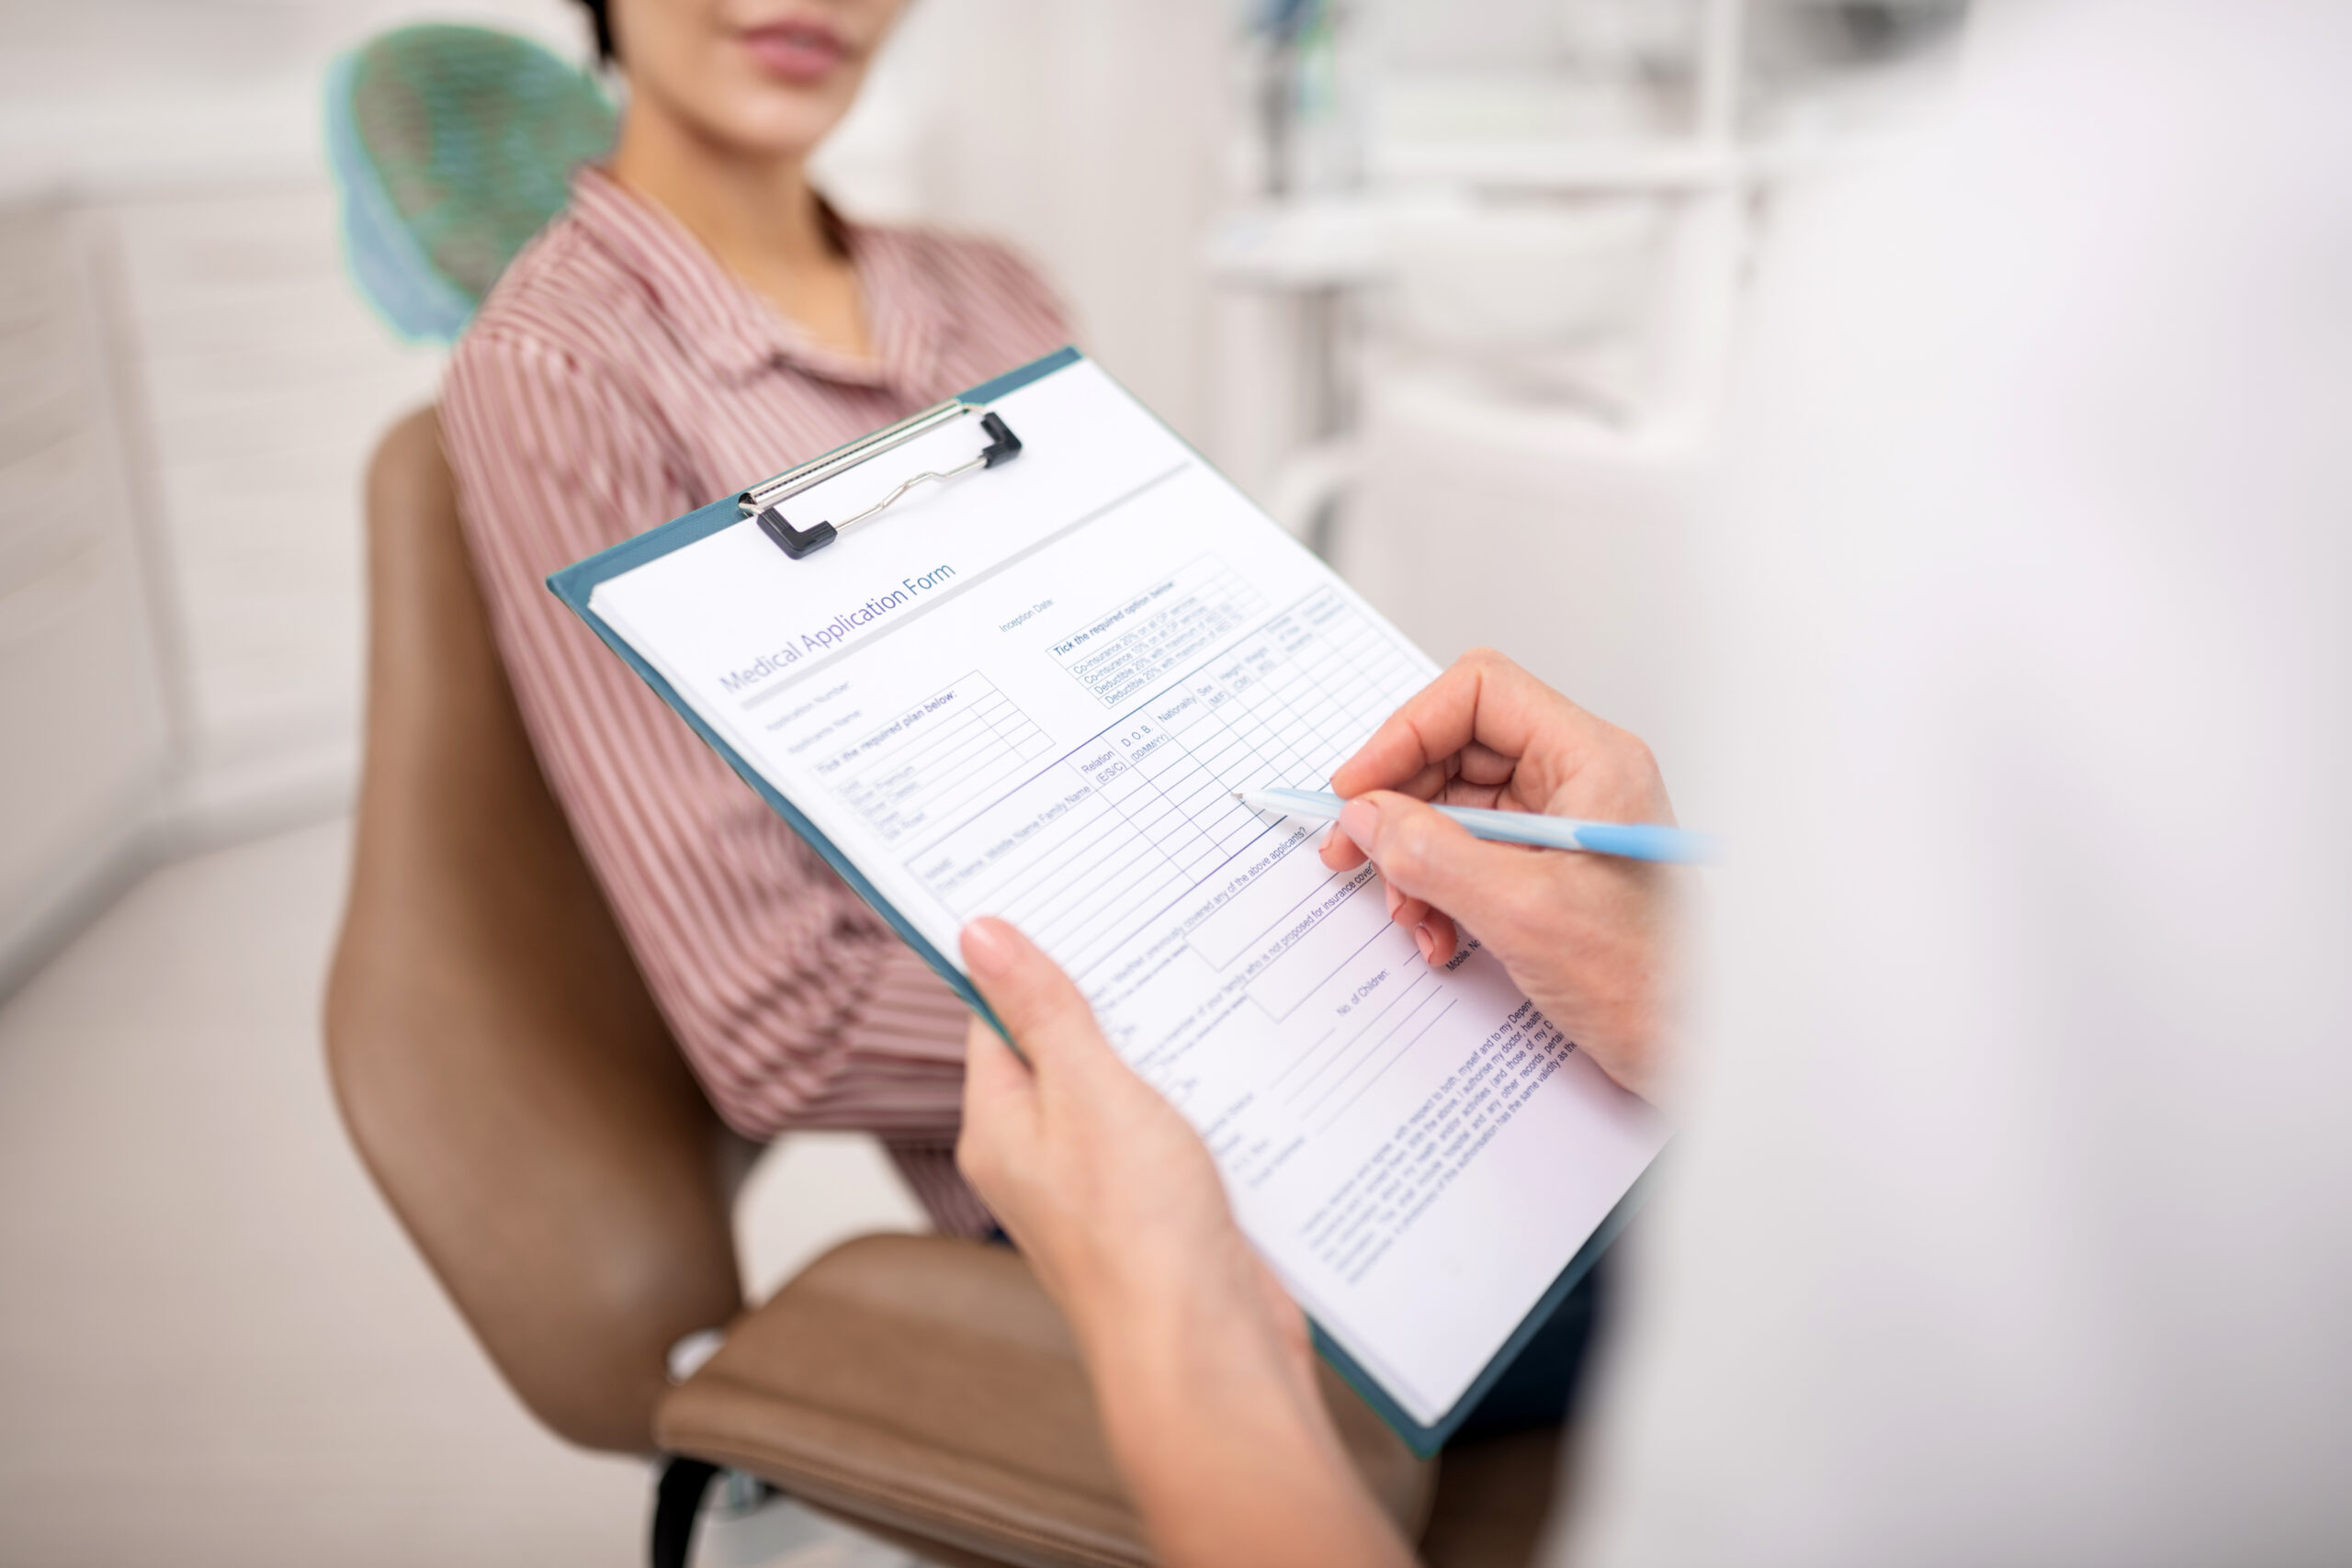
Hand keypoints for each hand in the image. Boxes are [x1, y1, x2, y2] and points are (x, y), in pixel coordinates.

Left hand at [955, 917, 1411, 1567]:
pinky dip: (1206, 1095)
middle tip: (1155, 924)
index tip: (1068, 897)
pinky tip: (1243, 1064)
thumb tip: (980, 935)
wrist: (1210, 1353)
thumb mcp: (1088, 1093)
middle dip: (1112, 994)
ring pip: (1130, 1087)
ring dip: (1168, 1045)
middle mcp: (1043, 1157)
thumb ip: (1042, 1012)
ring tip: (1211, 983)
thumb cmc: (1138, 1235)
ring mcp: (1106, 1187)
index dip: (1028, 955)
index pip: (996, 1015)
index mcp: (1000, 1126)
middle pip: (1066, 1047)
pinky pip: (1178, 1129)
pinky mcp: (1166, 1208)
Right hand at [1321, 648, 1677, 1102]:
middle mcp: (1579, 781)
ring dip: (1414, 862)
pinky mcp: (1549, 874)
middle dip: (1400, 807)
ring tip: (1407, 914)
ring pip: (1456, 809)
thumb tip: (1366, 817)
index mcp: (1592, 761)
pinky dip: (1438, 893)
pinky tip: (1438, 937)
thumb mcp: (1521, 915)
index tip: (1358, 787)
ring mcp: (1563, 828)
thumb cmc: (1652, 986)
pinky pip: (1470, 858)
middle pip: (1458, 752)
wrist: (1697, 1055)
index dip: (1407, 731)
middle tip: (1352, 852)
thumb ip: (1432, 856)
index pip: (1480, 695)